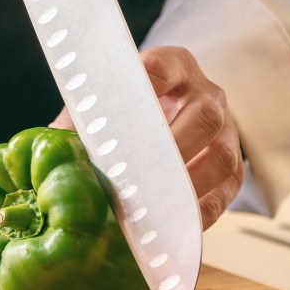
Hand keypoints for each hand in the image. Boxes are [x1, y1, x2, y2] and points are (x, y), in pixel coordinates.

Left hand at [50, 46, 243, 229]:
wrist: (165, 123)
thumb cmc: (125, 113)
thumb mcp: (103, 105)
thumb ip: (82, 119)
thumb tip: (54, 148)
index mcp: (173, 66)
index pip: (164, 66)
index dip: (149, 85)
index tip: (125, 108)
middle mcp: (206, 93)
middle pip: (204, 113)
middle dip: (173, 147)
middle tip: (140, 174)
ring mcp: (228, 129)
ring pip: (223, 153)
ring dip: (189, 183)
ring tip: (158, 205)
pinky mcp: (234, 165)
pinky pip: (228, 188)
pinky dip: (203, 208)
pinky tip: (176, 224)